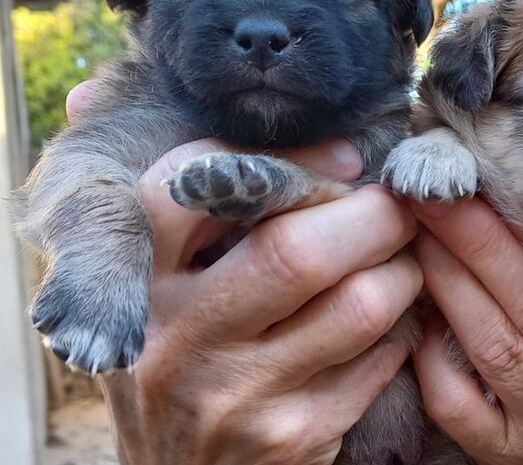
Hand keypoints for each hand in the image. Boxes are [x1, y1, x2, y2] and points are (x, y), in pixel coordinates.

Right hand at [66, 83, 421, 464]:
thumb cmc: (179, 354)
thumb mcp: (152, 283)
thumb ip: (173, 204)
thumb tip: (120, 92)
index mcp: (136, 280)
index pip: (193, 188)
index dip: (285, 159)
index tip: (346, 154)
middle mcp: (176, 337)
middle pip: (297, 250)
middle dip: (372, 214)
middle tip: (400, 201)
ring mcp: (235, 395)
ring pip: (358, 304)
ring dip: (402, 269)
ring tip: (403, 257)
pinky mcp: (291, 439)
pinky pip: (379, 360)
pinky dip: (402, 328)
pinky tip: (390, 320)